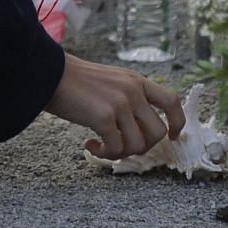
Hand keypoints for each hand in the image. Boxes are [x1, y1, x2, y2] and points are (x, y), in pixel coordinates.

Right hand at [44, 54, 186, 160]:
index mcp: (137, 81)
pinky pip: (116, 149)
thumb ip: (130, 97)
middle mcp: (133, 91)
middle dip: (143, 147)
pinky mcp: (104, 116)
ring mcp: (120, 103)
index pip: (172, 101)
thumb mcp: (112, 81)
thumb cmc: (76, 82)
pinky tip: (89, 144)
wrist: (49, 74)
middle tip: (122, 146)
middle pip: (158, 132)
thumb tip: (140, 128)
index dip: (177, 123)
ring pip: (138, 145)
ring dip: (121, 152)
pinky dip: (103, 153)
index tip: (173, 137)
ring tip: (103, 146)